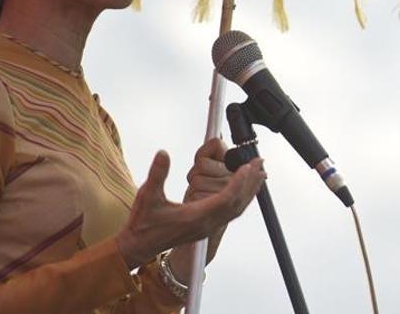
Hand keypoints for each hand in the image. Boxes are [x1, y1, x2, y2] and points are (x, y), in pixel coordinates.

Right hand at [115, 149, 264, 270]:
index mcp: (195, 218)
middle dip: (250, 183)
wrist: (139, 246)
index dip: (238, 182)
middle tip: (260, 163)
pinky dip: (241, 199)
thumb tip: (164, 154)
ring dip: (249, 191)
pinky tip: (243, 189)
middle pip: (237, 204)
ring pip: (236, 210)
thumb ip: (157, 174)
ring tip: (259, 174)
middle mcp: (206, 224)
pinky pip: (231, 212)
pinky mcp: (206, 227)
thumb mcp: (147, 196)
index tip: (247, 166)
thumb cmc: (143, 223)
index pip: (225, 199)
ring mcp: (207, 227)